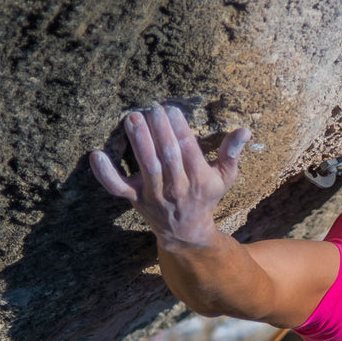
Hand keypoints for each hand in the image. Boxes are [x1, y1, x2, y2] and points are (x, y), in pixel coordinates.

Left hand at [90, 104, 249, 246]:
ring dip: (139, 141)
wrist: (186, 232)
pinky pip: (117, 187)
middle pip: (167, 156)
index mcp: (198, 180)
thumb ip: (232, 152)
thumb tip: (244, 130)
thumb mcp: (225, 177)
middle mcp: (176, 188)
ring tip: (133, 118)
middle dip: (159, 130)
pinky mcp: (135, 198)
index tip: (172, 109)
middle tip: (152, 108)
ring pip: (146, 167)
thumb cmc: (206, 197)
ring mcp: (153, 195)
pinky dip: (105, 173)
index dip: (179, 128)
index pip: (188, 150)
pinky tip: (96, 154)